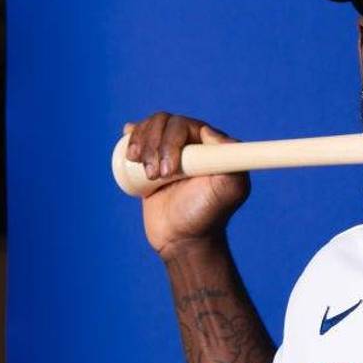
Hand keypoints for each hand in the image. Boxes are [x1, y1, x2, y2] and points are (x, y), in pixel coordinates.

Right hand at [123, 112, 249, 259]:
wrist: (183, 238)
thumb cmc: (207, 215)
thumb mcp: (228, 190)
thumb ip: (233, 161)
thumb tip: (209, 131)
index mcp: (212, 144)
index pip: (185, 124)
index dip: (170, 141)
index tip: (168, 171)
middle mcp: (194, 143)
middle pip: (164, 123)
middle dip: (154, 147)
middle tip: (156, 177)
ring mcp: (172, 150)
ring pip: (150, 128)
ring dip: (140, 144)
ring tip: (147, 175)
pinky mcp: (153, 160)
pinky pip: (140, 136)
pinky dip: (132, 136)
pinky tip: (129, 145)